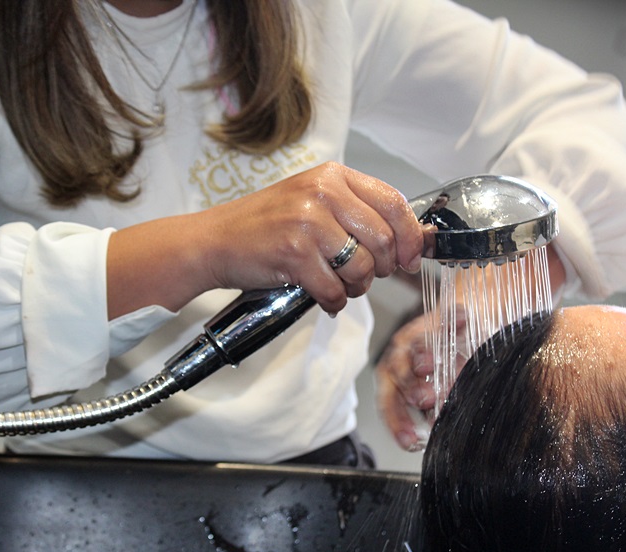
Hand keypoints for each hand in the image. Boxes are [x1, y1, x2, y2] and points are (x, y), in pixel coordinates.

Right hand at [201, 162, 423, 313]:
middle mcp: (322, 194)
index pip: (394, 202)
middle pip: (382, 240)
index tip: (412, 256)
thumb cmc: (263, 224)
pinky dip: (333, 301)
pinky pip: (334, 290)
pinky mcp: (294, 254)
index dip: (411, 235)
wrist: (214, 241)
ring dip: (355, 287)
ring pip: (362, 268)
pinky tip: (321, 295)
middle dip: (381, 268)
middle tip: (364, 275)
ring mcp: (308, 223)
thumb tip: (409, 239)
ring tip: (338, 284)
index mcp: (332, 176)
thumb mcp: (312, 201)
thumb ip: (356, 212)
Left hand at [375, 308, 467, 450]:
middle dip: (413, 388)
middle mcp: (400, 358)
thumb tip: (435, 430)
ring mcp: (417, 336)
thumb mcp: (437, 395)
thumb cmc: (444, 370)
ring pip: (416, 347)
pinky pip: (445, 317)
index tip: (409, 440)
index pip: (389, 404)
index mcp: (394, 381)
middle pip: (399, 374)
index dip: (397, 422)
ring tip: (433, 364)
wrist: (461, 333)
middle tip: (426, 400)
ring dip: (424, 356)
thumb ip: (432, 412)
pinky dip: (452, 318)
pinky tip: (460, 320)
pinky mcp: (439, 317)